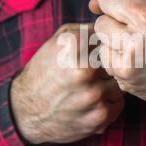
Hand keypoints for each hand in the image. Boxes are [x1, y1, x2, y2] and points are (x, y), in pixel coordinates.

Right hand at [10, 23, 124, 144]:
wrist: (26, 110)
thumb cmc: (44, 71)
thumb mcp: (58, 42)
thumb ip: (87, 30)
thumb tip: (113, 27)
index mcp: (75, 48)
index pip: (109, 39)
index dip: (104, 47)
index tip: (94, 54)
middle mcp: (85, 72)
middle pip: (117, 62)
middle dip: (107, 67)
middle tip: (92, 73)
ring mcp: (94, 97)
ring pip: (120, 84)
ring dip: (109, 86)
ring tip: (90, 88)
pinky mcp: (99, 118)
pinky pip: (118, 104)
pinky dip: (108, 103)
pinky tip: (91, 103)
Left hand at [89, 0, 145, 117]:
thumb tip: (91, 3)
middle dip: (119, 9)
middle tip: (143, 23)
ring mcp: (136, 44)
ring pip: (100, 26)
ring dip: (116, 33)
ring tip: (142, 42)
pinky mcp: (126, 70)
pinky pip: (103, 52)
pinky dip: (117, 56)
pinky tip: (139, 60)